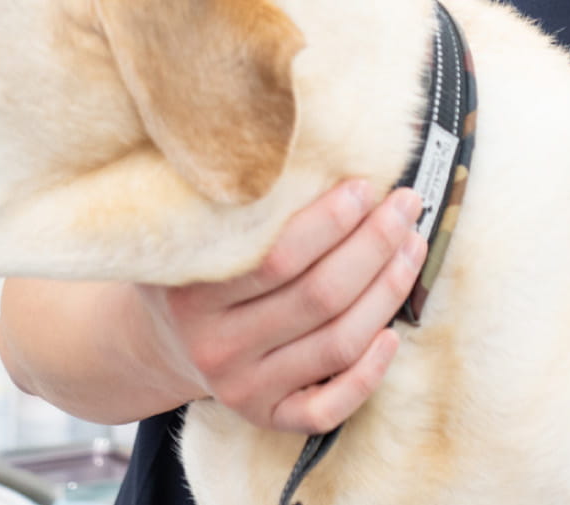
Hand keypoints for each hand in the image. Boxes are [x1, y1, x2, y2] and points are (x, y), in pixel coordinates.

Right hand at [137, 179, 425, 433]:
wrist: (157, 344)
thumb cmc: (193, 273)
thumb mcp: (188, 236)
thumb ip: (230, 207)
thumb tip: (306, 152)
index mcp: (194, 297)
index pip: (279, 259)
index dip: (331, 222)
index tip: (365, 187)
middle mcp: (218, 348)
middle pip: (319, 297)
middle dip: (374, 245)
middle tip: (405, 206)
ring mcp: (244, 389)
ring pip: (337, 343)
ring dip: (388, 292)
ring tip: (413, 246)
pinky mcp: (268, 417)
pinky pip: (329, 407)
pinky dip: (368, 374)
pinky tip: (394, 333)